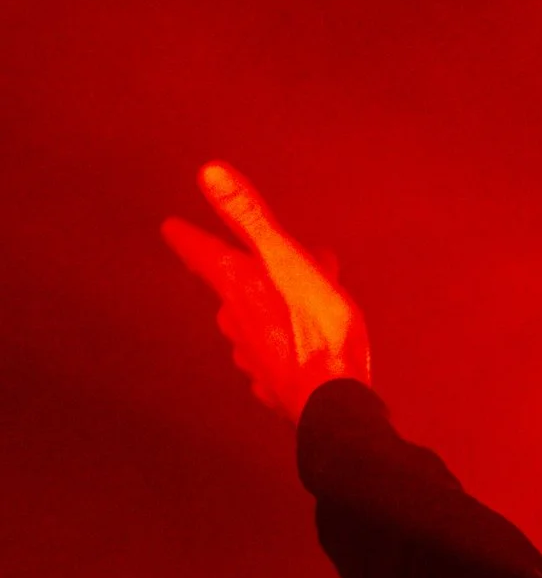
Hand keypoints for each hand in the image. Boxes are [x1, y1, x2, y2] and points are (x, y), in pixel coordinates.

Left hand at [162, 161, 370, 420]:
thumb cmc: (318, 333)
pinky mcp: (277, 385)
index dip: (189, 238)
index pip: (202, 254)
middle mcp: (237, 322)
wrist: (332, 404)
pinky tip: (297, 349)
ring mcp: (255, 357)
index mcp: (238, 287)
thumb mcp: (289, 263)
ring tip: (293, 302)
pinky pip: (273, 358)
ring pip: (253, 324)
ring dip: (267, 308)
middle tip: (251, 260)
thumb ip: (250, 219)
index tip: (173, 228)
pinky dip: (283, 344)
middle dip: (242, 272)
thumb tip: (210, 173)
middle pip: (230, 290)